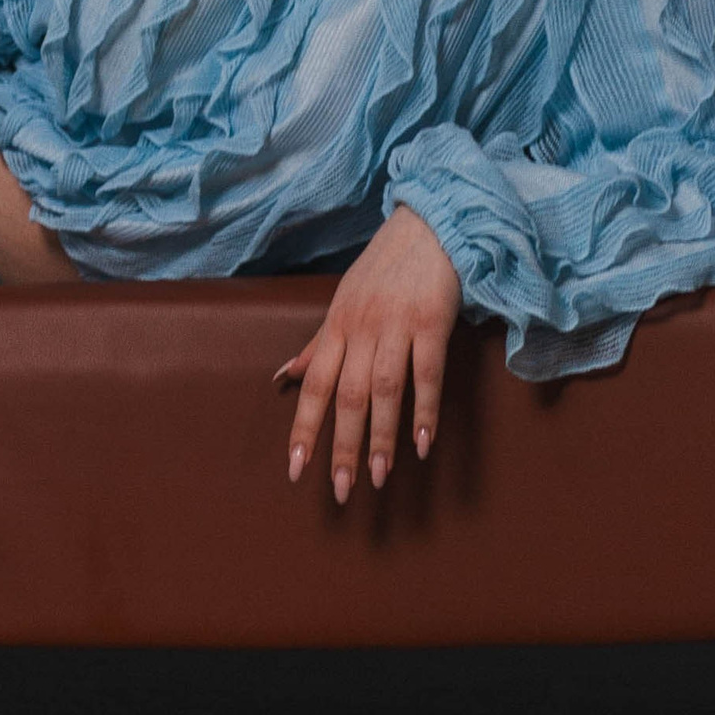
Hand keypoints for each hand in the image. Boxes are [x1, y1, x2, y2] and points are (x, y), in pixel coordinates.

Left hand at [276, 203, 461, 501]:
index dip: (304, 428)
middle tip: (340, 490)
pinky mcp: (432, 322)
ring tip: (378, 478)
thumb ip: (317, 345)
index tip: (295, 470)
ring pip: (384, 390)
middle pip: (347, 395)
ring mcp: (397, 325)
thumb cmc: (384, 268)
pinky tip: (422, 445)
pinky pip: (427, 374)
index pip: (315, 385)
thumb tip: (282, 378)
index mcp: (337, 326)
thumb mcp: (343, 301)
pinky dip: (425, 411)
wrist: (429, 224)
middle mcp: (362, 328)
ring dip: (380, 437)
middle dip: (341, 446)